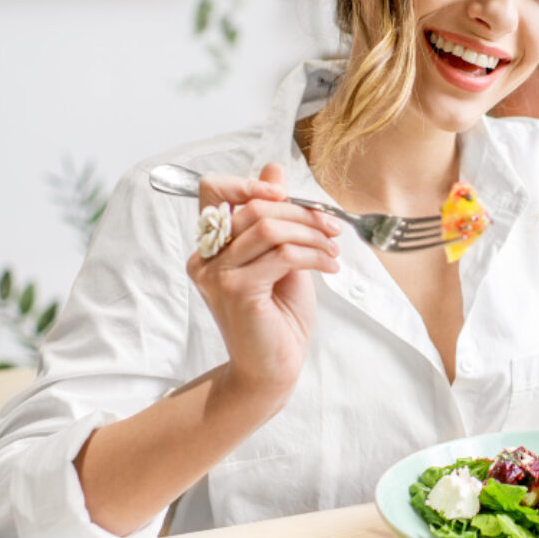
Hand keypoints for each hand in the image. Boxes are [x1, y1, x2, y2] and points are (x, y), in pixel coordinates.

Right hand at [185, 163, 341, 412]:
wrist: (273, 369)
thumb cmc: (278, 316)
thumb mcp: (281, 256)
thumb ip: (275, 216)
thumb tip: (274, 168)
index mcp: (211, 245)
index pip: (212, 189)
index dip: (248, 181)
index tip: (284, 192)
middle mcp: (205, 257)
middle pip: (253, 206)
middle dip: (301, 212)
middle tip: (331, 226)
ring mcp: (217, 274)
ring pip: (269, 227)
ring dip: (312, 233)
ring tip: (333, 248)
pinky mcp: (236, 291)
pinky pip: (281, 254)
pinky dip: (314, 254)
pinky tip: (330, 265)